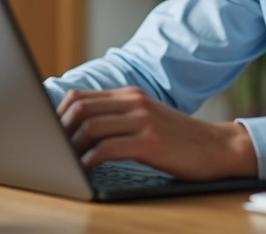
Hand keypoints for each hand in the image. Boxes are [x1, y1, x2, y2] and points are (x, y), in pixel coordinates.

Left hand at [57, 87, 256, 181]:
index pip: (79, 97)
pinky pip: (108, 148)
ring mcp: (143, 120)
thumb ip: (118, 117)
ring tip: (66, 164)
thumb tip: (79, 129)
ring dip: (71, 148)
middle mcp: (134, 101)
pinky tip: (86, 171)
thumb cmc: (178, 139)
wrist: (217, 147)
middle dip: (59, 131)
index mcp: (129, 94)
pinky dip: (90, 161)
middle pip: (79, 108)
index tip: (49, 134)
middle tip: (53, 152)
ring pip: (90, 127)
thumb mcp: (146, 119)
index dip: (58, 115)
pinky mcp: (150, 141)